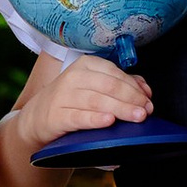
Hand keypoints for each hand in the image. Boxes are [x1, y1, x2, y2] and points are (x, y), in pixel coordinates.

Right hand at [19, 53, 156, 143]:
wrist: (37, 117)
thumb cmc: (72, 101)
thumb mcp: (94, 87)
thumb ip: (121, 85)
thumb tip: (145, 89)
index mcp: (86, 65)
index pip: (115, 74)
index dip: (135, 87)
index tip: (148, 100)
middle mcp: (74, 77)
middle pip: (109, 86)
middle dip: (131, 99)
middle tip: (146, 111)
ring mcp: (63, 96)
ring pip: (97, 100)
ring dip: (120, 109)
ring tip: (136, 116)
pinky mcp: (56, 116)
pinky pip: (79, 117)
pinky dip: (95, 119)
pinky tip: (108, 122)